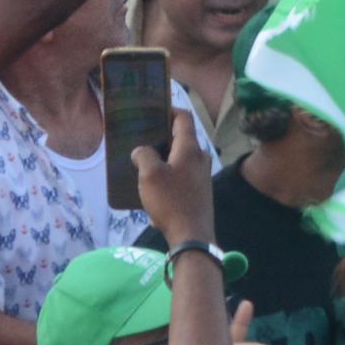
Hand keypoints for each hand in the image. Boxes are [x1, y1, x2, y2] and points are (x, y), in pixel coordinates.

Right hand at [134, 107, 215, 249]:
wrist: (192, 234)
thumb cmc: (171, 200)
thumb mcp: (150, 175)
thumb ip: (144, 156)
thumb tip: (142, 150)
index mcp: (190, 148)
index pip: (183, 118)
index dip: (169, 110)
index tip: (152, 111)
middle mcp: (200, 157)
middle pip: (181, 138)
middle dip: (162, 137)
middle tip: (142, 139)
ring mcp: (202, 174)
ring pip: (180, 158)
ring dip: (163, 158)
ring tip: (142, 164)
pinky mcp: (199, 190)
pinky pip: (182, 175)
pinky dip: (168, 175)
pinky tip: (152, 188)